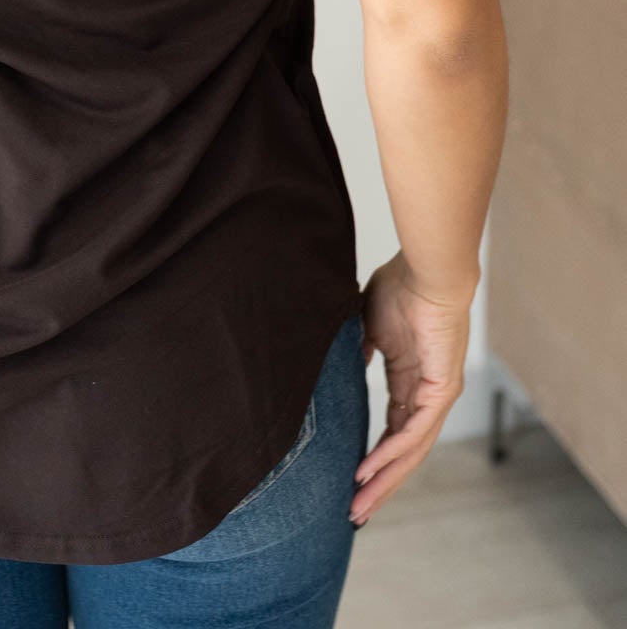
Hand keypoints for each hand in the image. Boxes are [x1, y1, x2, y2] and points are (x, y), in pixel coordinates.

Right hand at [351, 250, 472, 524]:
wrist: (426, 270)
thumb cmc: (400, 288)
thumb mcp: (369, 327)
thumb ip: (358, 352)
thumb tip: (342, 369)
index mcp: (409, 382)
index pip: (392, 433)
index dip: (373, 460)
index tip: (350, 483)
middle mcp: (426, 397)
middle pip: (402, 453)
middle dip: (379, 485)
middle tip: (355, 514)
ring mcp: (436, 396)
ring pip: (410, 452)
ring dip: (384, 480)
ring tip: (359, 505)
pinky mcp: (441, 390)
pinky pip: (414, 432)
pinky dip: (390, 454)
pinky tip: (368, 470)